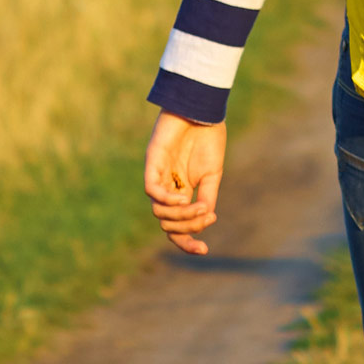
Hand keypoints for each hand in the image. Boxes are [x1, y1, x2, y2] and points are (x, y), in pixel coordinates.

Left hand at [144, 116, 226, 256]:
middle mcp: (166, 188)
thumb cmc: (207, 140)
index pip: (176, 227)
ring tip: (198, 205)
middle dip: (187, 227)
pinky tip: (183, 197)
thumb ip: (206, 199)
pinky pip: (152, 190)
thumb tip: (203, 221)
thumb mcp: (212, 176)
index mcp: (181, 193)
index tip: (204, 251)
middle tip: (206, 216)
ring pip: (159, 211)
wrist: (202, 111)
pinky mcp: (152, 163)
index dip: (187, 243)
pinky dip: (167, 199)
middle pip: (167, 224)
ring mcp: (158, 176)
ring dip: (181, 214)